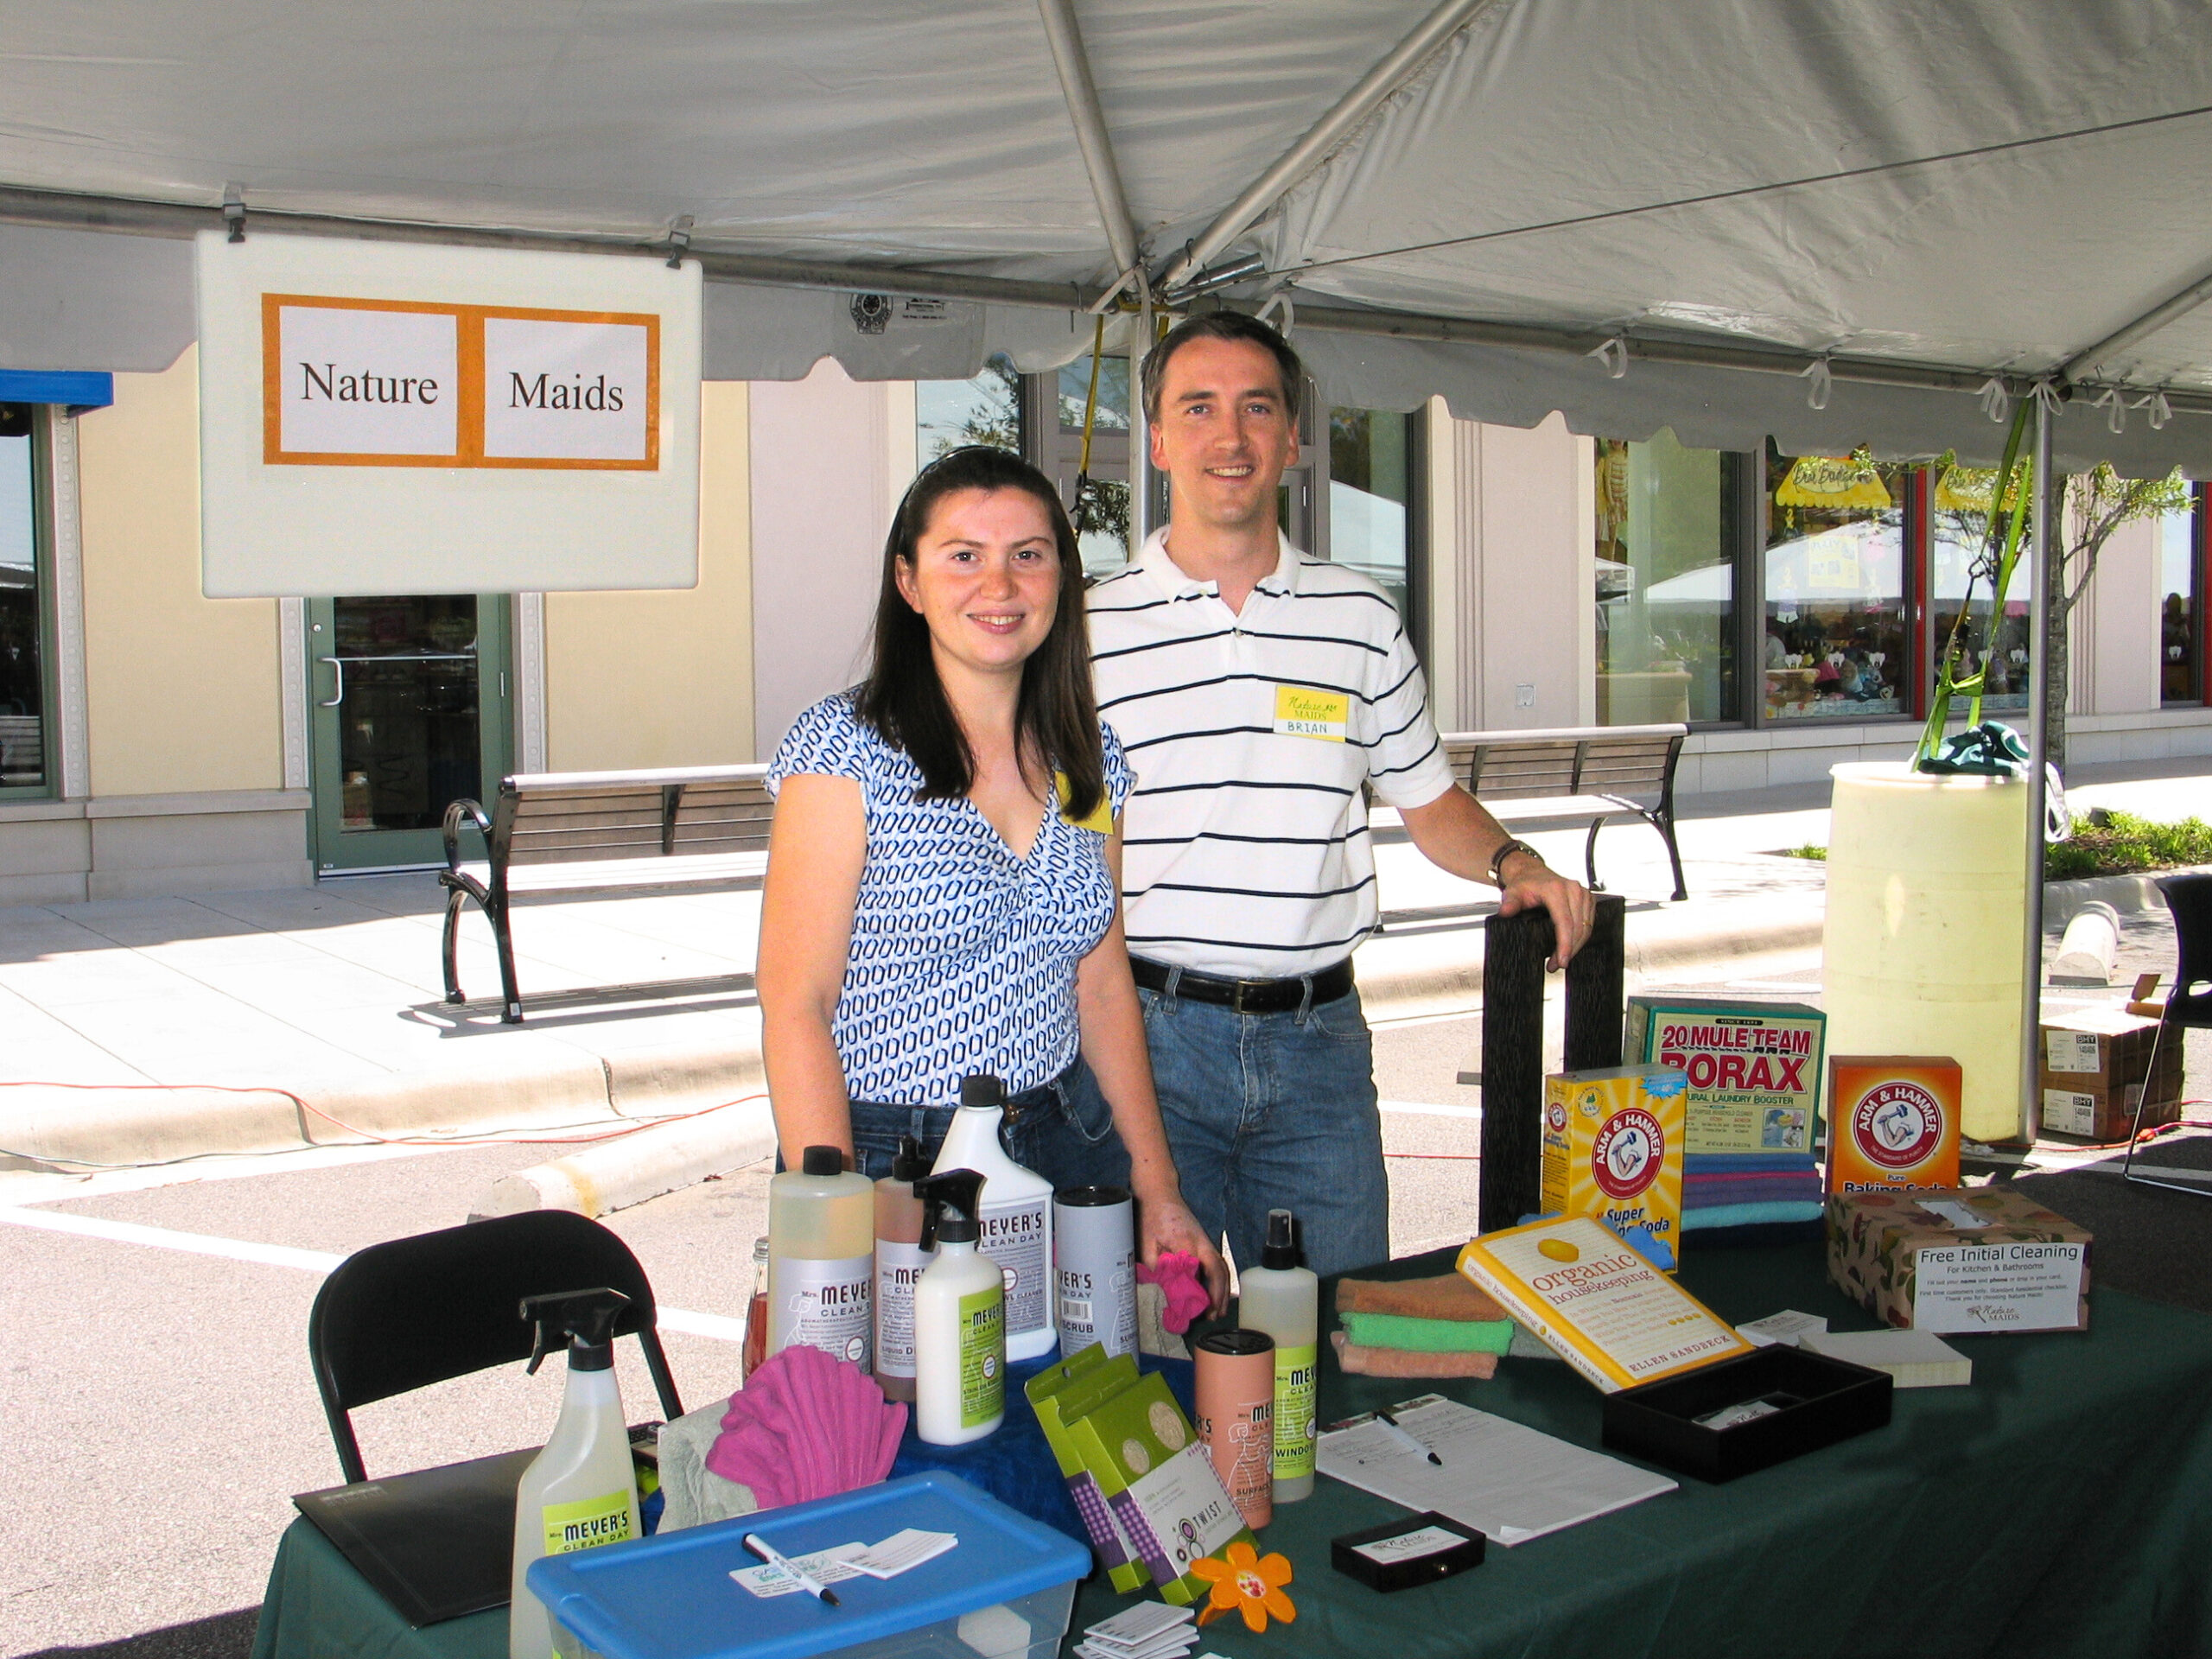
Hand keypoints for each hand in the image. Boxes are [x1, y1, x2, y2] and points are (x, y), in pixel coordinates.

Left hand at [1137, 1192, 1230, 1317]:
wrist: (1159, 1192)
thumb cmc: (1150, 1216)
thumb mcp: (1146, 1242)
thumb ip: (1156, 1265)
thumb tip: (1164, 1289)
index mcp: (1186, 1242)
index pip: (1197, 1272)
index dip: (1199, 1292)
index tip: (1195, 1310)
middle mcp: (1201, 1242)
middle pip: (1218, 1271)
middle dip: (1219, 1295)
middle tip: (1214, 1316)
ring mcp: (1205, 1241)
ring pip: (1221, 1267)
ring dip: (1222, 1289)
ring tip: (1218, 1310)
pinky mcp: (1204, 1241)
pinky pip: (1216, 1262)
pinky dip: (1219, 1279)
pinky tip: (1215, 1292)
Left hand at [1495, 855, 1595, 969]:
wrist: (1532, 873)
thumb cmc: (1525, 883)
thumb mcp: (1513, 892)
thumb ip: (1510, 903)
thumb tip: (1505, 912)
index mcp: (1556, 889)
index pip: (1565, 922)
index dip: (1565, 944)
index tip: (1561, 960)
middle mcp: (1573, 890)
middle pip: (1578, 928)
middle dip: (1569, 950)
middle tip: (1556, 965)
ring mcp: (1583, 893)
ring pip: (1586, 927)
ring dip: (1576, 946)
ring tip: (1561, 959)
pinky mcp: (1587, 899)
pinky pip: (1589, 923)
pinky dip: (1581, 937)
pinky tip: (1571, 946)